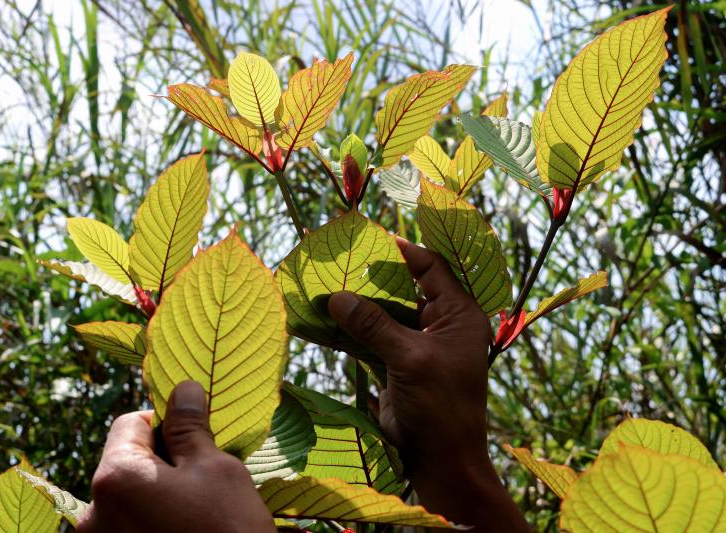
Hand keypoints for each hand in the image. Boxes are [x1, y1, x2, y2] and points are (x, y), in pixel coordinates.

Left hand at [77, 381, 274, 532]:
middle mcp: (93, 514)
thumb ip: (191, 428)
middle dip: (164, 464)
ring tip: (198, 515)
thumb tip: (184, 388)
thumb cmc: (226, 532)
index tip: (199, 441)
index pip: (130, 423)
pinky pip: (129, 529)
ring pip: (129, 500)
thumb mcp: (216, 470)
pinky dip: (153, 524)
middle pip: (126, 464)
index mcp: (115, 478)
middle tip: (205, 482)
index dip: (167, 423)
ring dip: (159, 497)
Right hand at [327, 237, 527, 530]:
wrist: (440, 460)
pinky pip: (370, 339)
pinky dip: (349, 331)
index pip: (431, 269)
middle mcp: (439, 324)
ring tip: (322, 285)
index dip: (403, 252)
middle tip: (338, 259)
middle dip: (371, 278)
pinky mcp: (396, 364)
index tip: (370, 239)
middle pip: (403, 289)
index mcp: (458, 315)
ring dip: (355, 305)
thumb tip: (337, 297)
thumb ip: (374, 325)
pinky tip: (322, 319)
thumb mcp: (410, 359)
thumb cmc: (440, 406)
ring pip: (382, 314)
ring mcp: (416, 344)